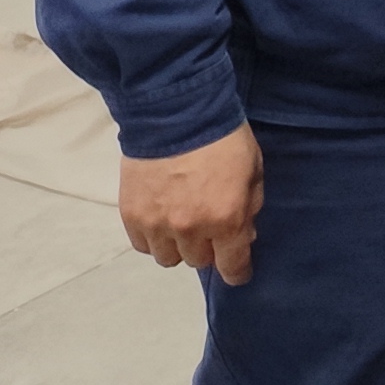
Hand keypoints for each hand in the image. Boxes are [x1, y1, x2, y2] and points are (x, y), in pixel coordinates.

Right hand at [119, 123, 264, 283]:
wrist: (175, 112)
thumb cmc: (223, 138)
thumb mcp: (253, 170)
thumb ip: (249, 207)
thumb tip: (243, 236)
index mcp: (225, 219)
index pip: (232, 266)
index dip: (237, 272)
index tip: (238, 270)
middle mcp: (190, 229)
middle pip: (199, 261)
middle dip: (208, 247)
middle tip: (209, 225)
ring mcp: (157, 225)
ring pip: (168, 258)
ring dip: (178, 245)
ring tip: (181, 222)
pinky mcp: (131, 216)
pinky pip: (143, 245)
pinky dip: (153, 237)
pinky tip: (160, 218)